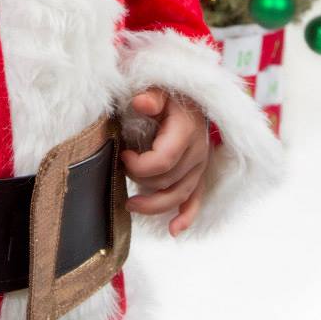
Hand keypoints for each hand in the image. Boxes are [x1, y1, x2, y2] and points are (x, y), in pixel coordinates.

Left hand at [120, 86, 210, 237]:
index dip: (140, 165)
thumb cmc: (170, 93)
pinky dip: (187, 216)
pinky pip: (196, 199)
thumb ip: (151, 97)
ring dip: (155, 205)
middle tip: (121, 169)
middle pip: (168, 181)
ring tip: (130, 204)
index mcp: (186, 131)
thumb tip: (141, 102)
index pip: (163, 161)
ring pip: (179, 195)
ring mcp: (200, 165)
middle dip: (141, 180)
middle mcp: (197, 152)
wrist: (188, 96)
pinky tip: (174, 230)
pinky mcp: (199, 173)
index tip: (123, 154)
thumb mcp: (159, 89)